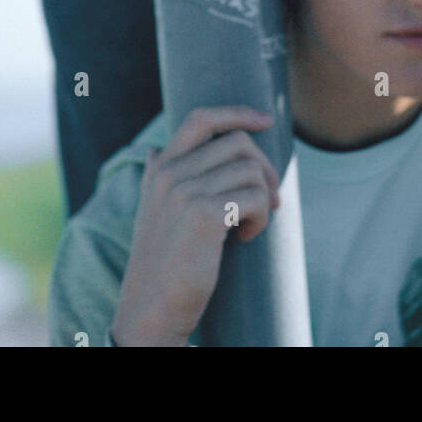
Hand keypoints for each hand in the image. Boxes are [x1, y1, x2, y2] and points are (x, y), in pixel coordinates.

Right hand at [110, 105, 279, 346]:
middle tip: (270, 198)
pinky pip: (254, 198)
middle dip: (264, 167)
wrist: (151, 308)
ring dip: (263, 198)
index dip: (237, 113)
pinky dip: (261, 218)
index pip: (201, 118)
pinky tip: (246, 237)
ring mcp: (185, 191)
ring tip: (250, 225)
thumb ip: (159, 177)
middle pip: (237, 142)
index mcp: (160, 167)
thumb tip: (155, 149)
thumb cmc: (161, 261)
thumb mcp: (152, 210)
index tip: (266, 121)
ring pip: (251, 170)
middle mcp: (170, 172)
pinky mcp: (204, 215)